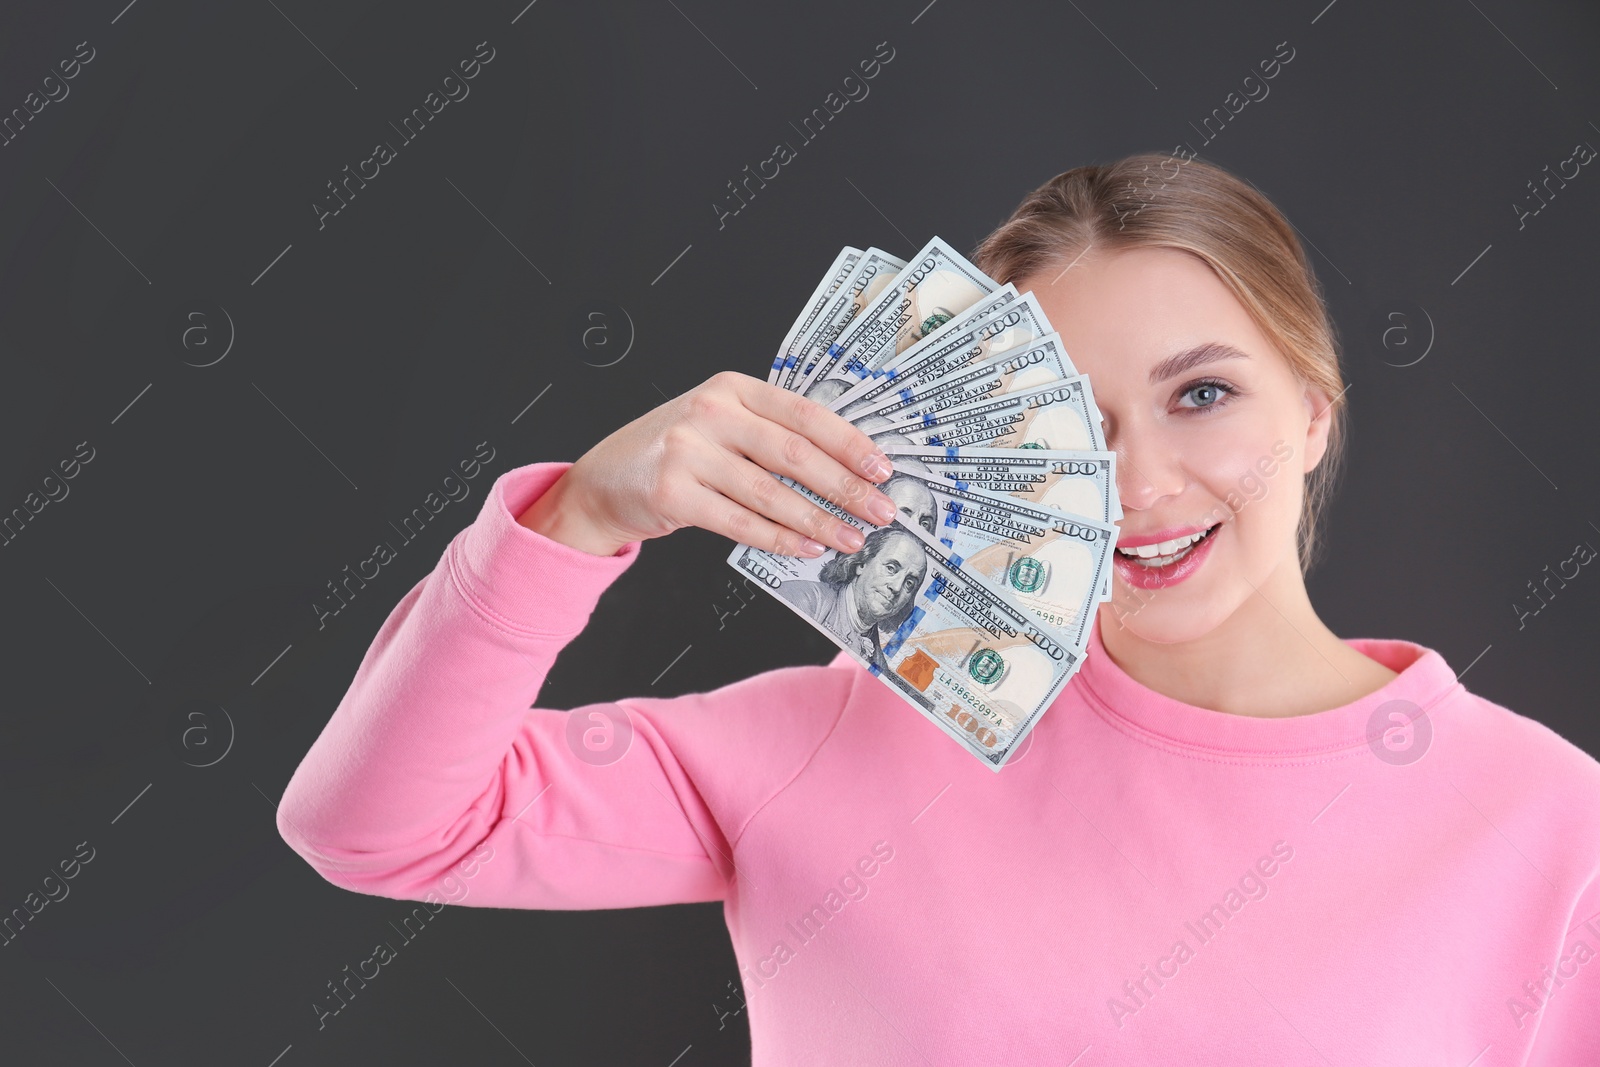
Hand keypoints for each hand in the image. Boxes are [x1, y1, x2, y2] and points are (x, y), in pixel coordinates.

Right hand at [517, 371, 898, 557]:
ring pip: (770, 492)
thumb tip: (843, 468)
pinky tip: (806, 547)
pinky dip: (779, 538)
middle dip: (844, 487)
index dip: (849, 443)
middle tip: (878, 510)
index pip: (805, 414)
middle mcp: (711, 413)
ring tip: (849, 537)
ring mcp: (689, 452)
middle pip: (794, 453)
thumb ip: (770, 434)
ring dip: (818, 519)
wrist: (603, 480)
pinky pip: (740, 522)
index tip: (881, 468)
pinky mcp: (673, 492)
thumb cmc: (672, 452)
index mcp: (733, 390)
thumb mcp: (720, 424)